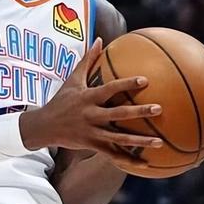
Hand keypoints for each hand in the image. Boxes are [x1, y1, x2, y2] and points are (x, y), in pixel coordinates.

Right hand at [20, 38, 162, 163]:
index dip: (126, 84)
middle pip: (118, 114)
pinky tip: (146, 164)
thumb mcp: (72, 80)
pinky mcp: (91, 146)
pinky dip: (128, 161)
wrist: (43, 126)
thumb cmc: (61, 100)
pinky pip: (112, 155)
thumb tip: (100, 39)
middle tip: (159, 109)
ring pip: (119, 138)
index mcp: (88, 98)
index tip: (145, 80)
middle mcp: (90, 115)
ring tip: (159, 142)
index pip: (109, 89)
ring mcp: (91, 132)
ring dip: (140, 141)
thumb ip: (87, 60)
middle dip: (139, 112)